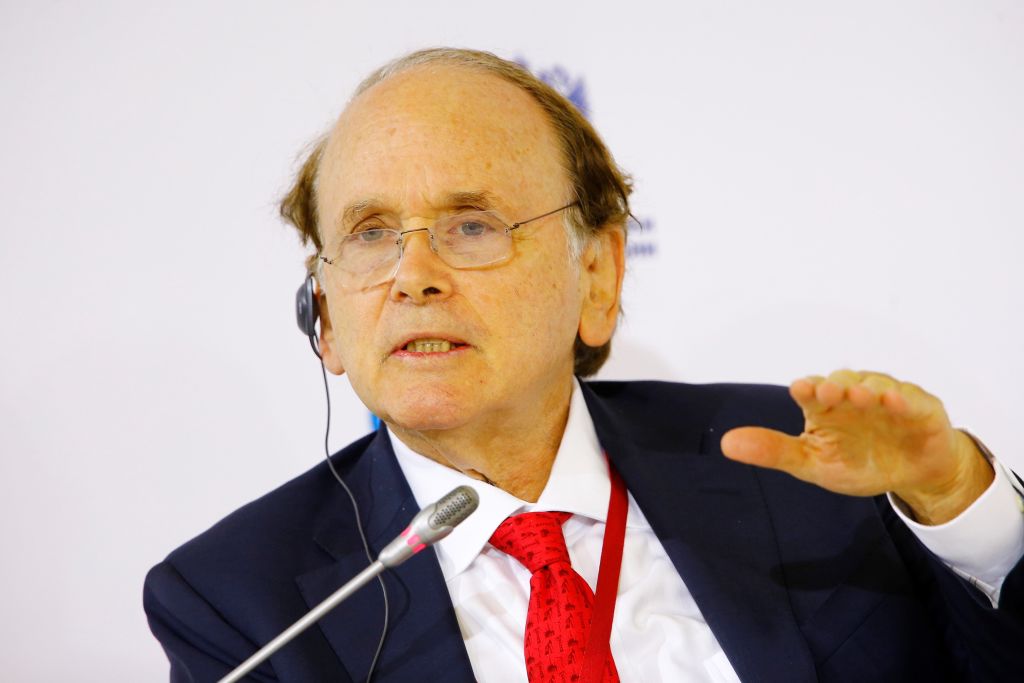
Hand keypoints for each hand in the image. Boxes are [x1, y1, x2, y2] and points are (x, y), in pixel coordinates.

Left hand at [720, 369, 993, 524]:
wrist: (910, 476)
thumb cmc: (858, 463)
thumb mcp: (812, 464)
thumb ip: (773, 451)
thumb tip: (726, 444)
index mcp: (826, 407)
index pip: (812, 391)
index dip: (807, 389)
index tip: (800, 391)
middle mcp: (855, 395)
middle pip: (843, 381)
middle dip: (836, 385)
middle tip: (828, 392)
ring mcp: (888, 398)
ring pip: (876, 384)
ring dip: (868, 388)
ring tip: (861, 396)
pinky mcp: (920, 407)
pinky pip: (911, 398)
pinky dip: (903, 398)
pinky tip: (894, 402)